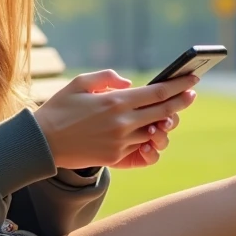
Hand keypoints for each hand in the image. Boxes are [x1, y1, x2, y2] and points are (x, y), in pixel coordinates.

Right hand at [33, 71, 196, 170]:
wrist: (43, 142)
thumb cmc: (60, 108)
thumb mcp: (80, 82)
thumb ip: (108, 78)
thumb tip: (129, 84)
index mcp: (116, 101)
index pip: (158, 93)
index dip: (178, 86)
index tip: (192, 79)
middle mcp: (123, 122)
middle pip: (164, 112)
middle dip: (181, 102)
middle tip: (191, 94)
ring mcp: (121, 142)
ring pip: (154, 131)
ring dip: (164, 123)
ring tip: (169, 114)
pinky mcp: (116, 158)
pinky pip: (140, 147)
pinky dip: (146, 139)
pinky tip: (149, 132)